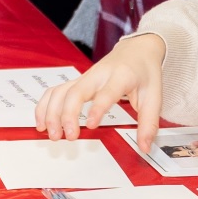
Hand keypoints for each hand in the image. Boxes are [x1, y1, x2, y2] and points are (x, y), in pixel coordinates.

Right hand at [37, 33, 165, 147]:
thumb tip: (144, 148)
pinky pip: (55, 91)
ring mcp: (84, 77)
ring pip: (60, 91)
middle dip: (67, 114)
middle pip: (75, 91)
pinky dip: (45, 106)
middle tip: (68, 137)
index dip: (97, 108)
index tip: (90, 126)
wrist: (137, 50)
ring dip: (52, 112)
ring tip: (52, 134)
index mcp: (121, 76)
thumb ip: (149, 123)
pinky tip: (42, 123)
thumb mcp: (155, 97)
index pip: (106, 92)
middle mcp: (98, 75)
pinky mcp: (77, 81)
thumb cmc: (145, 73)